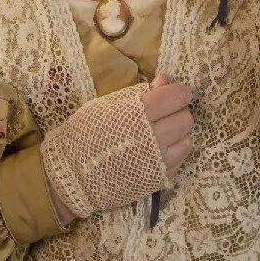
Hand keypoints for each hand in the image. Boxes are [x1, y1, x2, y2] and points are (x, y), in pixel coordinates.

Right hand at [41, 75, 192, 224]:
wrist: (72, 176)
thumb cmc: (84, 134)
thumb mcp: (106, 105)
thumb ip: (138, 93)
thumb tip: (165, 81)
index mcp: (139, 114)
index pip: (177, 97)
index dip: (179, 92)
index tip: (172, 92)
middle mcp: (154, 137)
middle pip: (186, 118)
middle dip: (178, 112)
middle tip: (164, 114)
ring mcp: (160, 161)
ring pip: (188, 140)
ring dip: (178, 134)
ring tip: (161, 134)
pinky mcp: (160, 179)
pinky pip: (180, 160)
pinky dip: (173, 153)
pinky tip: (157, 152)